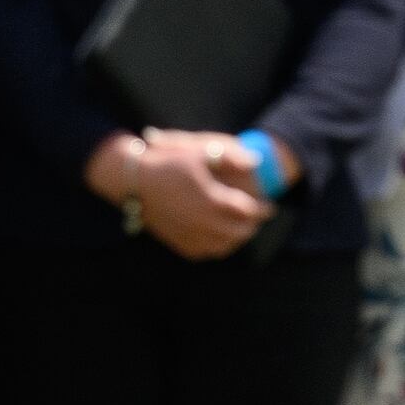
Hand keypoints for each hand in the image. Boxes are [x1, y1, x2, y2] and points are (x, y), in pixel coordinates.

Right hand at [105, 132, 273, 261]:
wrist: (135, 181)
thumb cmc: (169, 163)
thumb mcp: (200, 152)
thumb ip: (231, 157)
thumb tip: (256, 162)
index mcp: (213, 201)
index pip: (248, 211)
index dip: (262, 209)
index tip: (269, 206)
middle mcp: (203, 223)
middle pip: (239, 232)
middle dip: (252, 225)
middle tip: (257, 218)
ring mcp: (190, 235)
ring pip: (224, 246)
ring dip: (237, 239)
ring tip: (241, 229)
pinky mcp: (179, 242)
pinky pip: (205, 252)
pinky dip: (218, 247)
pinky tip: (220, 238)